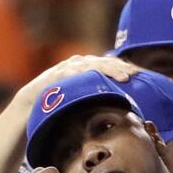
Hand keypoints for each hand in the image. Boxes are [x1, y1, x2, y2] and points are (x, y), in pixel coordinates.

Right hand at [19, 55, 136, 104]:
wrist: (31, 104)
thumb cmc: (60, 104)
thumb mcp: (83, 99)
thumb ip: (99, 97)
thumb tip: (124, 110)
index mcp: (87, 68)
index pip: (110, 65)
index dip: (125, 69)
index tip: (141, 75)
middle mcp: (79, 63)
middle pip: (104, 62)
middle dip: (122, 67)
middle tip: (137, 74)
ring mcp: (68, 67)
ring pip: (93, 65)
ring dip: (110, 69)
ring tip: (125, 77)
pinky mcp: (57, 74)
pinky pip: (74, 72)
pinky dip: (88, 74)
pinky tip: (99, 77)